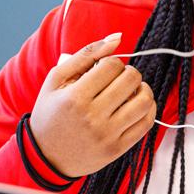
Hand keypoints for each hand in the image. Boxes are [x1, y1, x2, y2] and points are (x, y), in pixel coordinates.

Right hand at [29, 33, 156, 176]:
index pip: (112, 65)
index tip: (105, 69)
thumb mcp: (57, 79)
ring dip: (142, 89)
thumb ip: (87, 54)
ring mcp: (107, 135)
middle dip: (128, 73)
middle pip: (131, 80)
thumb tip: (118, 37)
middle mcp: (93, 117)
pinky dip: (148, 109)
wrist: (46, 156)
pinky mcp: (117, 149)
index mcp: (75, 97)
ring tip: (131, 90)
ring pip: (144, 101)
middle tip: (119, 78)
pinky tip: (136, 105)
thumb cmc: (50, 113)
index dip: (113, 62)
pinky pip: (146, 124)